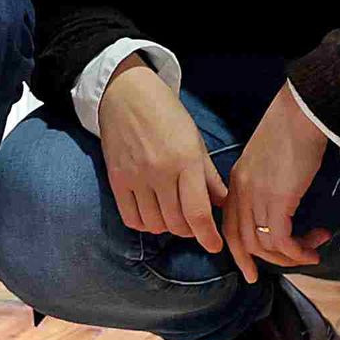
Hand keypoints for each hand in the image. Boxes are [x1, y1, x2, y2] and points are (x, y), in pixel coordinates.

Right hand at [95, 61, 223, 246]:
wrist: (125, 93)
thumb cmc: (166, 113)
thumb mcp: (195, 139)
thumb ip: (208, 175)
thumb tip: (222, 204)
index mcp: (185, 160)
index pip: (197, 212)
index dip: (208, 236)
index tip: (214, 246)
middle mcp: (160, 172)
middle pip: (177, 223)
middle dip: (190, 231)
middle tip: (195, 224)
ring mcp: (135, 177)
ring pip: (155, 225)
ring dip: (168, 228)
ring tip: (173, 216)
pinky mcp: (116, 180)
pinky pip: (131, 218)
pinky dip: (145, 224)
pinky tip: (152, 215)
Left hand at [222, 84, 335, 284]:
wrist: (301, 114)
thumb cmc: (291, 132)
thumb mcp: (269, 161)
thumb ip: (265, 183)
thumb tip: (281, 205)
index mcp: (236, 182)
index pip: (229, 226)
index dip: (239, 252)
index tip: (251, 271)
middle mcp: (241, 192)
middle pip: (242, 241)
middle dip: (264, 262)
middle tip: (293, 267)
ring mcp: (256, 197)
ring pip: (263, 245)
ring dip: (291, 256)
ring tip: (313, 250)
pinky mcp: (277, 200)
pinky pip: (281, 240)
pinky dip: (297, 251)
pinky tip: (313, 247)